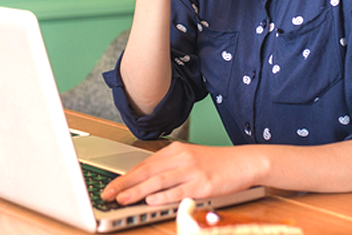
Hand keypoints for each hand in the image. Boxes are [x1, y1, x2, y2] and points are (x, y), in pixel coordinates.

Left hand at [100, 142, 266, 205]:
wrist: (243, 162)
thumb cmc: (215, 163)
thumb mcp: (189, 159)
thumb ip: (168, 168)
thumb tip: (144, 183)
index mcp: (175, 151)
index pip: (144, 164)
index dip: (125, 176)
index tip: (110, 186)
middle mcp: (181, 158)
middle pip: (146, 172)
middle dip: (124, 184)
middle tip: (108, 193)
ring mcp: (191, 170)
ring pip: (158, 181)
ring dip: (137, 191)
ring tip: (122, 199)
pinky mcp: (203, 184)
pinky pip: (179, 191)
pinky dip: (163, 196)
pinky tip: (150, 200)